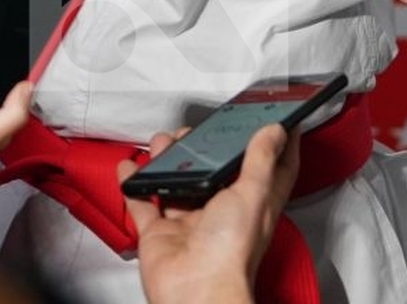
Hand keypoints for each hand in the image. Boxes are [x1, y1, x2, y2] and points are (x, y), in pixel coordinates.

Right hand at [119, 123, 300, 303]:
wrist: (195, 291)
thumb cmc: (231, 252)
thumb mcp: (253, 194)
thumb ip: (261, 159)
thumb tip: (275, 132)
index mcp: (251, 204)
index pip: (268, 169)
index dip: (271, 145)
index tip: (273, 121)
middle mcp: (220, 212)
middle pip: (214, 173)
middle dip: (205, 148)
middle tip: (198, 129)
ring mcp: (188, 222)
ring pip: (177, 182)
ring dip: (168, 160)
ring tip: (164, 142)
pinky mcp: (160, 232)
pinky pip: (142, 202)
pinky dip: (134, 183)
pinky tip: (131, 167)